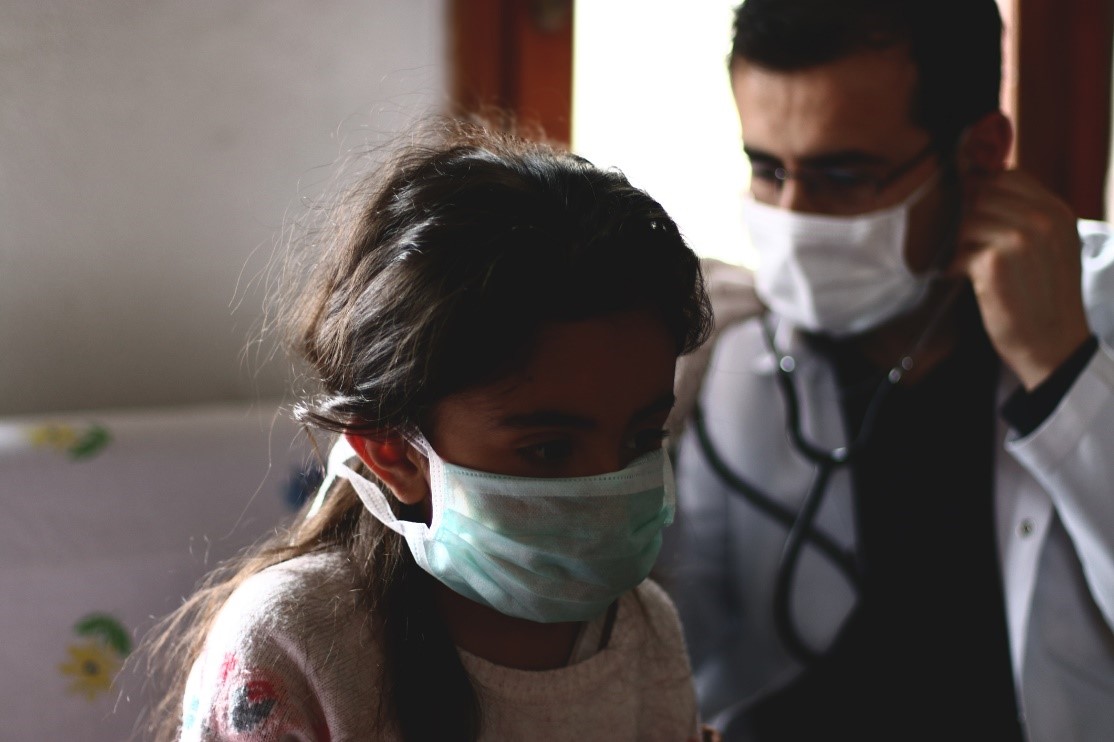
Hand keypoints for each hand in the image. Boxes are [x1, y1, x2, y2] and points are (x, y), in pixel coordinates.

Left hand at [949, 169, 1089, 388]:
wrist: (1053, 343)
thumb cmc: (1045, 294)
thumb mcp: (1052, 245)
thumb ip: (1026, 214)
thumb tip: (978, 181)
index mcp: (1058, 211)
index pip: (1007, 175)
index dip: (984, 192)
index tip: (979, 216)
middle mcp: (1043, 220)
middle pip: (982, 194)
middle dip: (971, 218)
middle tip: (973, 245)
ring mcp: (1019, 239)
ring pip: (967, 220)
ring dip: (962, 242)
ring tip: (972, 264)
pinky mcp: (994, 263)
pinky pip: (958, 249)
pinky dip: (955, 266)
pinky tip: (966, 278)